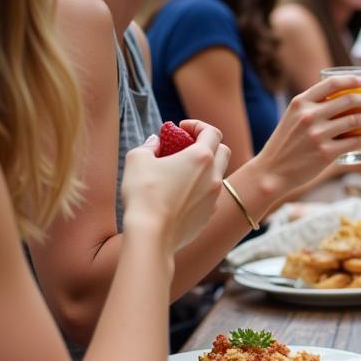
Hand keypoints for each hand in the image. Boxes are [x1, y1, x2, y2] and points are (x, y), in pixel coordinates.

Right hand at [121, 120, 227, 249]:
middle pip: (223, 151)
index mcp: (201, 157)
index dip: (198, 125)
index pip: (212, 132)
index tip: (182, 128)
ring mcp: (214, 197)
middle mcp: (214, 176)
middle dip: (208, 144)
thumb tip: (155, 142)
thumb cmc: (144, 194)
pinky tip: (181, 194)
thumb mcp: (137, 159)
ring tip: (180, 171)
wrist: (152, 235)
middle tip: (186, 146)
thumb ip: (148, 145)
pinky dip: (201, 189)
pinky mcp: (209, 215)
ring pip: (218, 175)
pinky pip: (210, 196)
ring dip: (204, 168)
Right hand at [257, 76, 360, 191]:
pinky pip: (353, 142)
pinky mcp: (326, 153)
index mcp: (300, 103)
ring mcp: (318, 135)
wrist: (272, 171)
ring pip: (354, 121)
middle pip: (347, 101)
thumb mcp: (292, 118)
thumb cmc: (285, 144)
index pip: (331, 84)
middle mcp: (309, 116)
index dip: (350, 80)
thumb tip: (340, 101)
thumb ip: (310, 108)